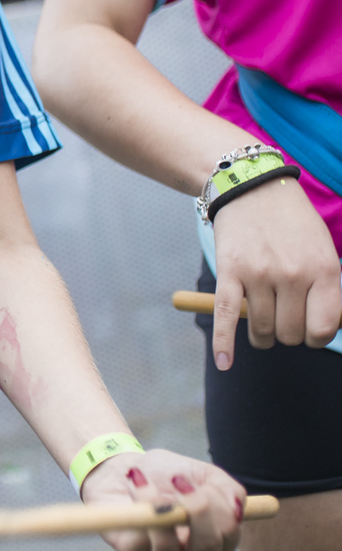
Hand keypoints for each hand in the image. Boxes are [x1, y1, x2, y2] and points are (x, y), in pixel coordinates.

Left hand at [79, 448, 243, 550]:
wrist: (123, 467)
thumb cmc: (166, 473)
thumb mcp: (202, 473)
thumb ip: (227, 488)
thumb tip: (237, 508)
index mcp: (214, 538)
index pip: (230, 537)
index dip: (221, 508)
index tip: (203, 482)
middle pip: (208, 549)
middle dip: (197, 510)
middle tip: (179, 480)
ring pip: (170, 549)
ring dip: (160, 508)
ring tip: (146, 481)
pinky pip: (140, 542)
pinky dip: (138, 507)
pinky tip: (133, 486)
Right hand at [212, 176, 339, 367]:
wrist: (253, 188)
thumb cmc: (292, 225)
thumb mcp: (322, 251)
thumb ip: (326, 290)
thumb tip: (323, 331)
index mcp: (323, 270)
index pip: (324, 329)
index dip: (315, 337)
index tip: (308, 329)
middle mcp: (293, 274)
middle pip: (291, 334)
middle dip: (287, 334)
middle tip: (283, 317)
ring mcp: (260, 274)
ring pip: (262, 331)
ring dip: (262, 336)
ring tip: (262, 321)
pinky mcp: (230, 272)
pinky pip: (227, 317)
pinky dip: (224, 345)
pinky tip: (224, 362)